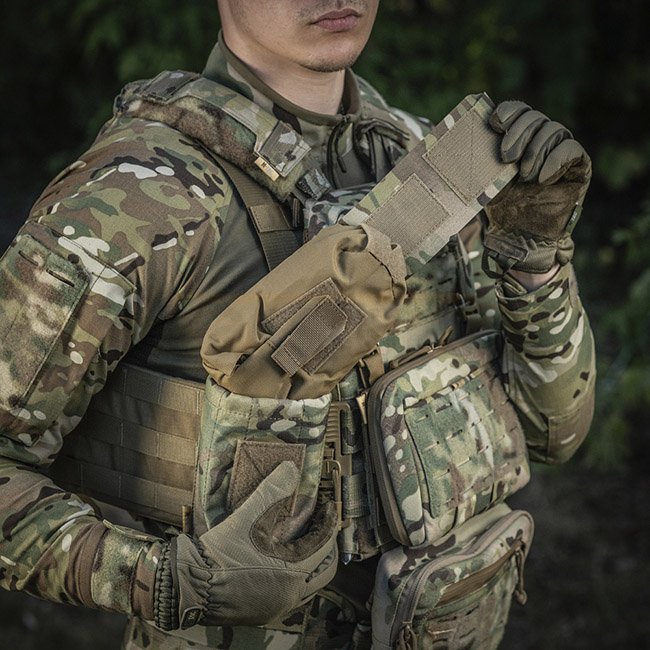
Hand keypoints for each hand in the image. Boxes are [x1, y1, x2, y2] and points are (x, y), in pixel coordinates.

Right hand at [154, 461, 338, 629]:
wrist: (191, 586)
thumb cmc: (220, 555)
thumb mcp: (247, 518)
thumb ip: (271, 492)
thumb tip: (291, 468)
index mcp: (292, 572)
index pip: (324, 544)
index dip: (329, 522)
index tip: (329, 506)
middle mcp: (291, 594)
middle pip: (325, 568)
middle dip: (326, 545)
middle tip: (321, 524)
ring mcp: (279, 606)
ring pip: (311, 583)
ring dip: (313, 562)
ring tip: (304, 540)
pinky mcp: (265, 612)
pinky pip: (293, 593)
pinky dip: (297, 576)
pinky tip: (283, 560)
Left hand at [483, 101, 591, 275]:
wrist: (520, 235)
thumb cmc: (501, 206)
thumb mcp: (482, 179)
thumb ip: (474, 158)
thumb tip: (447, 142)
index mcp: (518, 138)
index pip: (517, 111)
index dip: (508, 112)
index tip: (494, 123)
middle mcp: (540, 139)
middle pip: (535, 117)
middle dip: (519, 133)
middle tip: (506, 157)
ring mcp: (560, 150)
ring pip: (554, 130)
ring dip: (535, 151)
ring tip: (524, 177)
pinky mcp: (578, 165)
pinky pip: (572, 149)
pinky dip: (556, 160)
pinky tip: (543, 178)